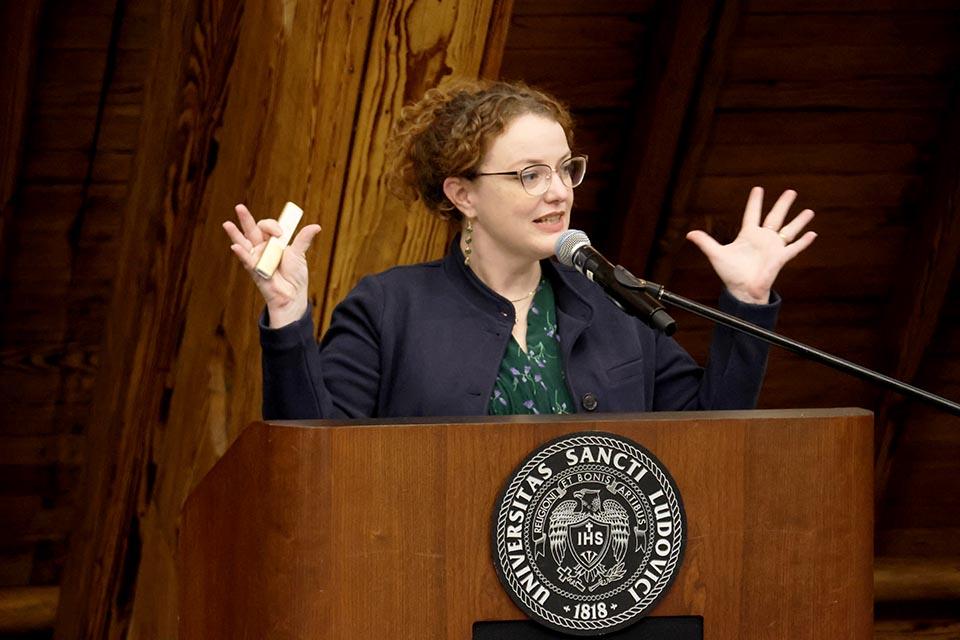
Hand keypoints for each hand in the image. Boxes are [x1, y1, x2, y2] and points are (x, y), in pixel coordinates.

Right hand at [222, 203, 321, 326]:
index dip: (273, 226)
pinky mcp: (254, 269)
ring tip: (226, 224)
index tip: (280, 233)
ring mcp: (256, 258)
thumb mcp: (299, 254)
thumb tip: (316, 226)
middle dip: (246, 219)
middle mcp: (262, 247)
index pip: (267, 226)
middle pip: (252, 230)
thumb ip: (303, 239)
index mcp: (273, 241)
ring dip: (235, 234)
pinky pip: (247, 260)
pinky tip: (235, 246)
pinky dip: (241, 253)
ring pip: (244, 242)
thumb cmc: (295, 275)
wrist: (293, 294)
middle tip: (239, 207)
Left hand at [685, 187, 815, 303]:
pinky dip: (804, 242)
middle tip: (791, 191)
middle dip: (783, 204)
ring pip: (789, 230)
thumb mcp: (716, 255)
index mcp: (748, 235)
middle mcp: (763, 239)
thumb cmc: (730, 274)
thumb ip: (705, 242)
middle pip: (775, 217)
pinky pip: (794, 248)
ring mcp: (773, 248)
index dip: (755, 202)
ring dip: (799, 221)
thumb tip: (689, 233)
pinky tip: (813, 234)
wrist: (742, 290)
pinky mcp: (780, 258)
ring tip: (809, 211)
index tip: (758, 189)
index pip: (752, 214)